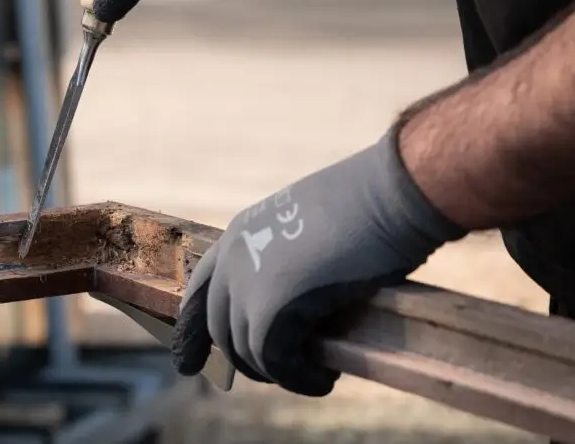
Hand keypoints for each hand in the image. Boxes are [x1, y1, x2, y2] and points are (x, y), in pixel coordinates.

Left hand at [170, 129, 466, 395]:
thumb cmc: (369, 203)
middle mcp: (233, 259)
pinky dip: (300, 378)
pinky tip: (324, 379)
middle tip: (278, 373)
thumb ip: (289, 261)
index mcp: (241, 234)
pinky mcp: (271, 312)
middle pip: (221, 327)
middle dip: (243, 359)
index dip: (192, 328)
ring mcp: (247, 285)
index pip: (200, 289)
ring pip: (246, 350)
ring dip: (279, 370)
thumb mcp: (310, 227)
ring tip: (315, 373)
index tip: (185, 362)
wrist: (390, 195)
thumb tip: (298, 301)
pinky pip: (276, 362)